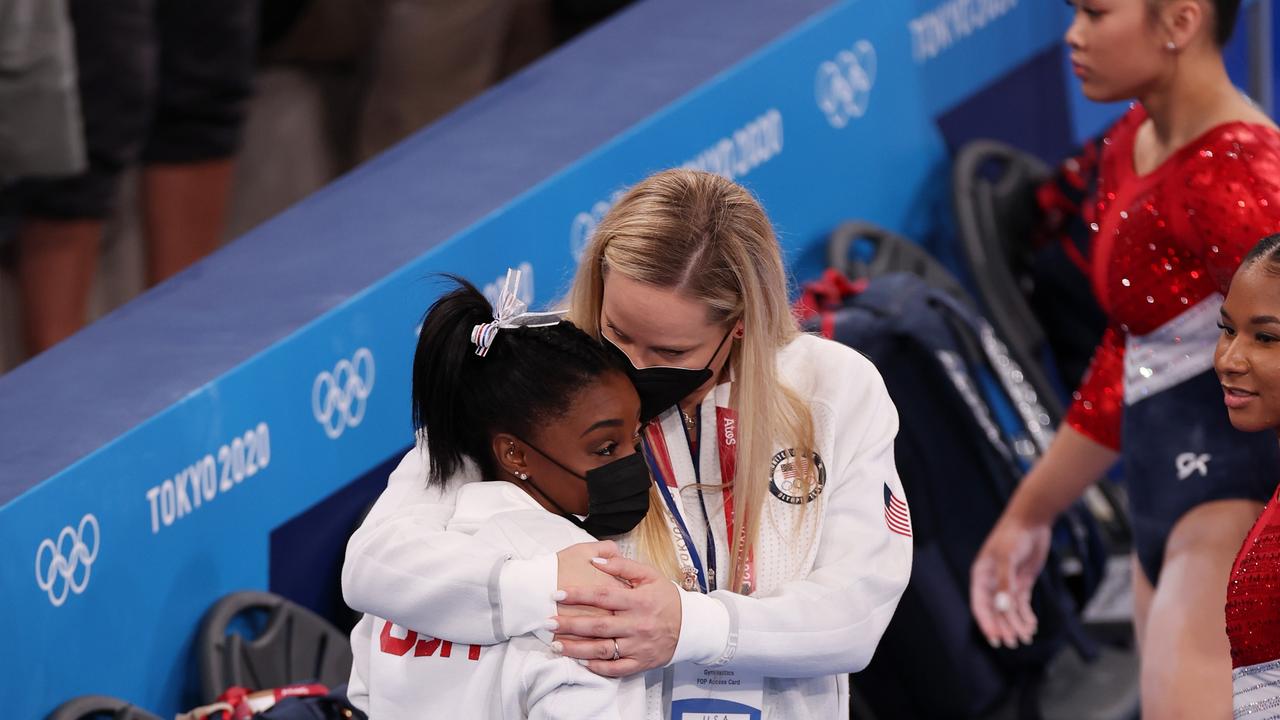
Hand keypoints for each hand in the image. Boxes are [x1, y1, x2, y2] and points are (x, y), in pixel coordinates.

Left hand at [553, 554, 680, 677]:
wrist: (690, 626)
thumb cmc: (665, 597)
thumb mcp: (649, 575)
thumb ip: (622, 567)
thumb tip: (595, 560)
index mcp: (638, 601)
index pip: (604, 596)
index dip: (579, 594)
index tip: (557, 593)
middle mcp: (637, 625)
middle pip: (598, 626)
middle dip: (570, 625)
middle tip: (547, 623)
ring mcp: (638, 646)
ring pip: (603, 650)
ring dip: (576, 649)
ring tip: (555, 645)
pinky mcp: (641, 662)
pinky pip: (616, 668)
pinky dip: (597, 667)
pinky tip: (580, 661)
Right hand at [970, 514, 1050, 648]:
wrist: (1031, 521)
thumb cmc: (1013, 536)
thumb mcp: (1006, 558)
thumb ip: (1004, 583)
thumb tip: (1002, 607)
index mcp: (981, 576)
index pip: (980, 605)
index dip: (987, 623)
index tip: (995, 638)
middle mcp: (993, 582)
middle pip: (996, 611)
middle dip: (1004, 627)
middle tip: (1013, 643)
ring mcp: (1008, 583)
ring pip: (1010, 610)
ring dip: (1016, 624)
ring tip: (1026, 637)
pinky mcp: (1022, 582)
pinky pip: (1022, 604)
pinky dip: (1026, 615)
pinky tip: (1032, 625)